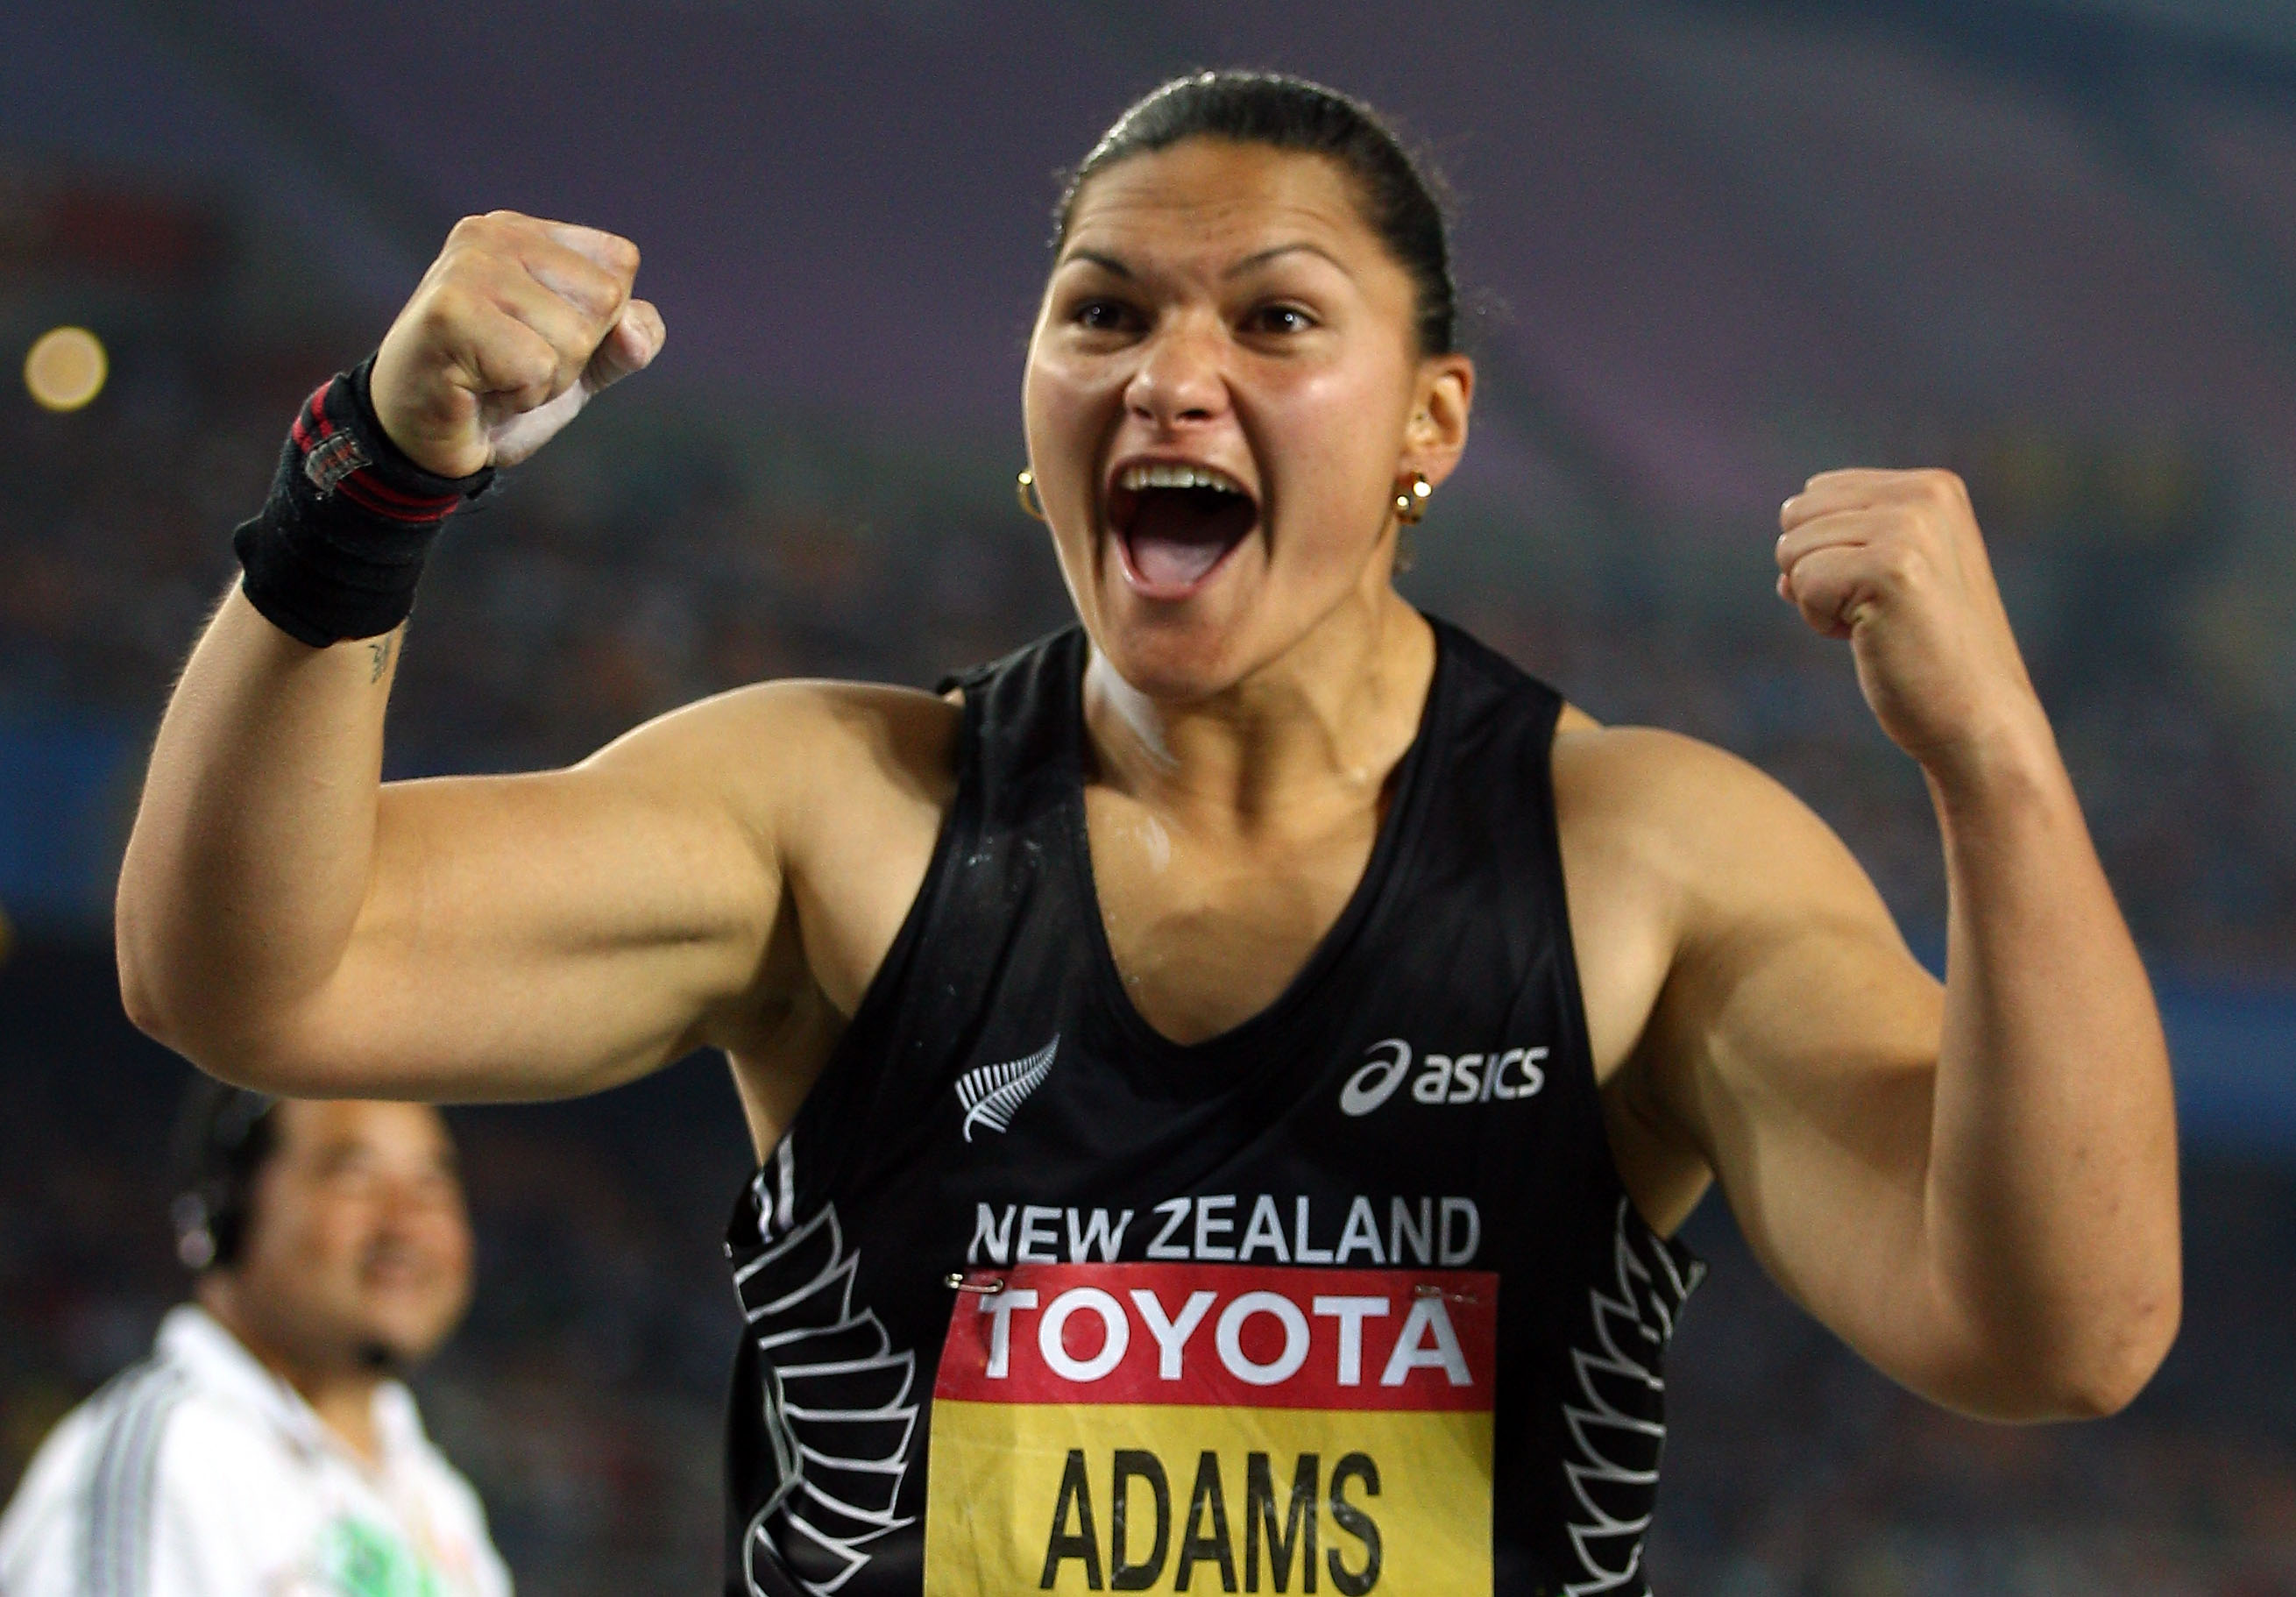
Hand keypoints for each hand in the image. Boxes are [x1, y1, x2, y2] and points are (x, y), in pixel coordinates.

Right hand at [369, 212, 665, 476]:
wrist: (423, 439)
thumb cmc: (499, 391)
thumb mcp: (583, 365)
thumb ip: (628, 342)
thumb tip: (634, 333)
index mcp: (526, 232)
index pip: (620, 263)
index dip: (599, 324)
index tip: (540, 339)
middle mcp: (493, 234)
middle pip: (606, 298)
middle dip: (574, 355)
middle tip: (514, 364)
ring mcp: (468, 266)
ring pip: (574, 337)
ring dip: (544, 381)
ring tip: (494, 376)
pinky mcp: (450, 311)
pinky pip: (537, 368)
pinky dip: (520, 397)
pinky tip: (478, 389)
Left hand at [1777, 469, 2043, 771]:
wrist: (1978, 718)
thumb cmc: (1928, 656)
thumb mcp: (1892, 579)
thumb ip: (1841, 548)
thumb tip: (1783, 570)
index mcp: (1932, 486)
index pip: (1816, 493)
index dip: (1827, 552)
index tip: (1880, 589)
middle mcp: (1925, 495)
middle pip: (1796, 516)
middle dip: (1815, 571)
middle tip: (1876, 611)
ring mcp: (1910, 528)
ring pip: (1793, 550)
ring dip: (1819, 600)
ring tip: (1879, 624)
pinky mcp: (1890, 569)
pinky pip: (1802, 584)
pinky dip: (1820, 621)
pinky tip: (1871, 637)